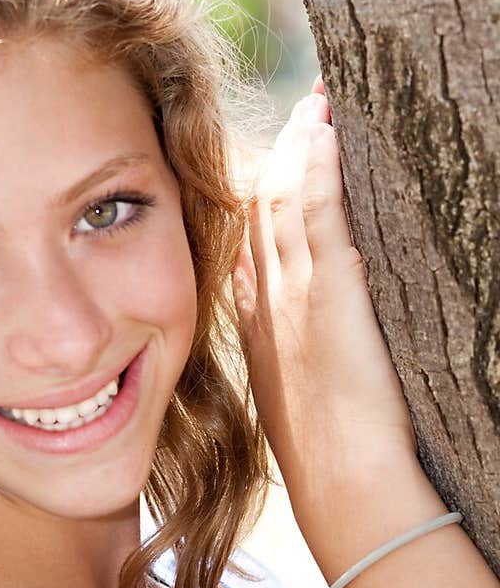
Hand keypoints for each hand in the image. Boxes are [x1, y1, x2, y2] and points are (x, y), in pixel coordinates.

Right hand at [232, 74, 418, 511]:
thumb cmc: (327, 460)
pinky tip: (325, 130)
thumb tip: (273, 331)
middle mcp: (266, 306)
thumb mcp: (290, 404)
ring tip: (317, 104)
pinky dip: (318, 166)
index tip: (269, 170)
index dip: (257, 201)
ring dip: (300, 147)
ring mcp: (292, 296)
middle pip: (259, 213)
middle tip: (298, 115)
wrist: (341, 483)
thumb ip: (279, 356)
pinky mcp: (328, 293)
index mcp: (256, 332)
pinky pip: (315, 212)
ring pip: (283, 202)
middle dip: (277, 159)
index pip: (247, 250)